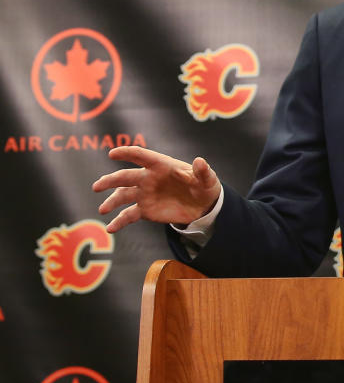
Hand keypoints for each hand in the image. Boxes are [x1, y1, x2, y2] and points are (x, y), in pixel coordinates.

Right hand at [92, 146, 221, 232]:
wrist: (203, 206)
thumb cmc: (204, 186)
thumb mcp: (207, 179)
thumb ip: (203, 171)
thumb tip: (200, 161)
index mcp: (162, 165)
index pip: (142, 156)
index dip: (127, 153)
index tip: (112, 153)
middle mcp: (148, 178)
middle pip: (125, 177)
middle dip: (110, 180)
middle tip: (97, 186)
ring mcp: (144, 194)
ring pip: (122, 196)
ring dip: (111, 202)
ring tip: (103, 209)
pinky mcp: (145, 210)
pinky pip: (127, 215)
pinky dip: (118, 222)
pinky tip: (110, 228)